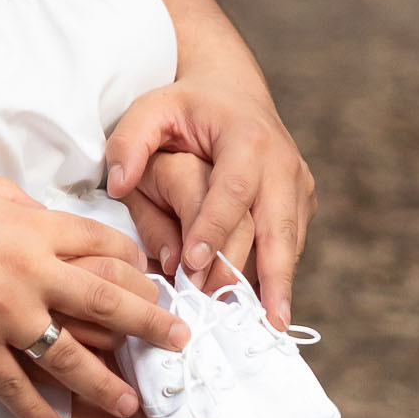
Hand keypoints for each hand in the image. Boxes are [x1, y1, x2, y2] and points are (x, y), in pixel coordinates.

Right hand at [0, 173, 189, 417]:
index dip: (132, 260)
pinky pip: (12, 386)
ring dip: (104, 382)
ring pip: (69, 355)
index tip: (152, 276)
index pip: (101, 242)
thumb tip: (44, 218)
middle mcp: (29, 271)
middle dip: (149, 323)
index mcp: (32, 226)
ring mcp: (2, 313)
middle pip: (106, 298)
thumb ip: (20, 208)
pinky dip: (33, 410)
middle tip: (180, 341)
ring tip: (130, 403)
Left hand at [103, 78, 315, 327]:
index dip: (215, 228)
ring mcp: (298, 185)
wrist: (232, 90)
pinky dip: (281, 278)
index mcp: (247, 138)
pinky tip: (269, 312)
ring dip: (279, 285)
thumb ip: (129, 142)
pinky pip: (291, 245)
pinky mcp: (301, 202)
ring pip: (289, 241)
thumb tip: (117, 186)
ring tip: (270, 327)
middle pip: (277, 225)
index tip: (194, 265)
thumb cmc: (185, 105)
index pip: (233, 190)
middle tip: (255, 319)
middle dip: (266, 274)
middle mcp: (282, 163)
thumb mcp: (150, 109)